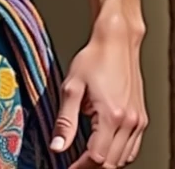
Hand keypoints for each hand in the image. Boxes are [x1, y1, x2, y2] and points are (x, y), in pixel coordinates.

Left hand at [50, 33, 146, 168]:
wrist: (116, 42)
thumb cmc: (94, 59)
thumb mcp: (72, 88)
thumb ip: (64, 121)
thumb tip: (57, 146)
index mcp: (111, 116)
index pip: (96, 158)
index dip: (79, 167)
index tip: (66, 167)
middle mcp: (128, 122)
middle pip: (111, 163)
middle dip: (90, 167)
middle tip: (73, 164)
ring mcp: (137, 122)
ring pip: (123, 159)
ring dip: (105, 163)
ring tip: (85, 159)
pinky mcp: (140, 118)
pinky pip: (132, 148)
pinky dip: (118, 154)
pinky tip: (104, 149)